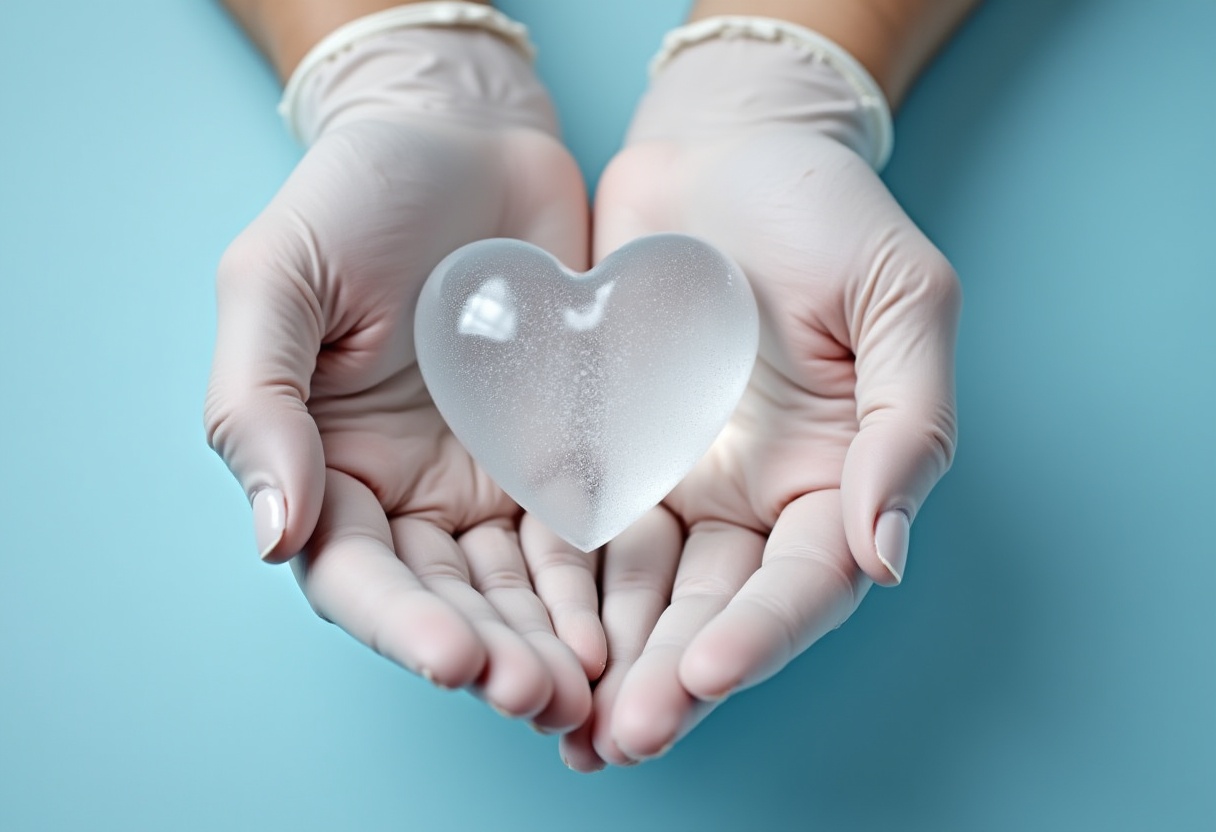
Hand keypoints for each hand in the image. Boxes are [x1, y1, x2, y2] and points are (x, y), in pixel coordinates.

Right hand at [204, 24, 596, 728]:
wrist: (467, 139)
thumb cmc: (357, 196)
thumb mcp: (276, 279)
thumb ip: (259, 405)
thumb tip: (273, 539)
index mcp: (330, 465)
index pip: (356, 572)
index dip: (400, 622)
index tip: (455, 659)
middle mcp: (412, 491)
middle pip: (450, 597)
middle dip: (495, 653)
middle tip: (547, 697)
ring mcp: (493, 477)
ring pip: (522, 585)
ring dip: (556, 640)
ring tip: (598, 687)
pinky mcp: (566, 452)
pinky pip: (588, 530)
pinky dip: (606, 581)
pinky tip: (634, 620)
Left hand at [556, 33, 959, 768]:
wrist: (719, 148)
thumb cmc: (822, 208)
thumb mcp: (898, 295)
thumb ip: (909, 422)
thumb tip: (887, 554)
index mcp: (834, 474)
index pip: (806, 579)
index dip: (763, 632)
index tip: (707, 673)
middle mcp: (752, 498)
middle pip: (715, 606)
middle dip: (671, 674)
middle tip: (623, 735)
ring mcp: (673, 481)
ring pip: (639, 592)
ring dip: (606, 657)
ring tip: (563, 721)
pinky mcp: (602, 454)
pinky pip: (573, 532)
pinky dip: (553, 590)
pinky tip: (519, 637)